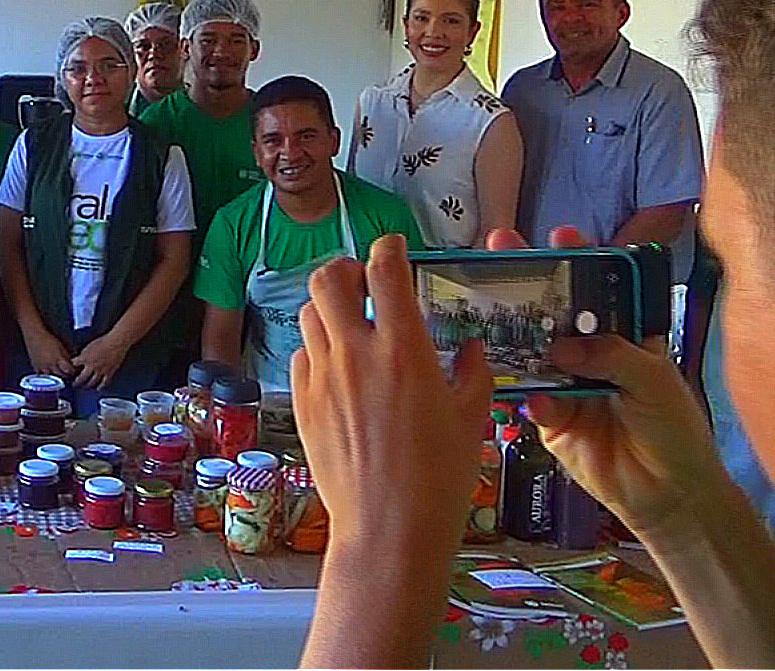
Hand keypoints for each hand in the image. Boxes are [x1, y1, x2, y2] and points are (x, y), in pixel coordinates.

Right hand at [20, 325, 75, 377]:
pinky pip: (42, 376)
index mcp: (59, 358)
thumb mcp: (61, 345)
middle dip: (67, 375)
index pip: (69, 369)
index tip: (75, 370)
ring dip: (57, 378)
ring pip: (52, 378)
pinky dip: (46, 377)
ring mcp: (43, 367)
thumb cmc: (48, 338)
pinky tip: (49, 375)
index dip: (73, 371)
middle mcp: (51, 364)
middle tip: (69, 374)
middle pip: (62, 375)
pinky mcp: (36, 367)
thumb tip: (72, 360)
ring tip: (60, 376)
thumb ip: (67, 354)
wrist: (35, 335)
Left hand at [71, 332, 132, 389]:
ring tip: (85, 387)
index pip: (74, 366)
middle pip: (81, 378)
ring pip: (92, 382)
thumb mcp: (89, 346)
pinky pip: (104, 383)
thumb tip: (78, 359)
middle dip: (77, 382)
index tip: (71, 372)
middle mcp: (92, 366)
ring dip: (87, 386)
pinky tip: (98, 388)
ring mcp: (101, 370)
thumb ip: (83, 354)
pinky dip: (100, 386)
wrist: (116, 342)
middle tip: (75, 384)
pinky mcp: (109, 372)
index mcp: (85, 358)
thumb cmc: (104, 341)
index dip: (71, 369)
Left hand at [290, 234, 490, 554]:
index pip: (385, 268)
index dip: (388, 247)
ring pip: (309, 314)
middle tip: (364, 283)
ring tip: (351, 324)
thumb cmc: (438, 478)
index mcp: (404, 349)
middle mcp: (356, 354)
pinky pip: (300, 356)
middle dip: (346, 269)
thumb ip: (474, 370)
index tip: (394, 248)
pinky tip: (338, 368)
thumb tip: (472, 346)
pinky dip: (317, 349)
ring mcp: (323, 378)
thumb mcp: (472, 417)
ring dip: (330, 308)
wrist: (389, 528)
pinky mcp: (302, 403)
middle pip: (328, 278)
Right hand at [485, 226, 734, 539]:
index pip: (598, 289)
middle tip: (500, 248)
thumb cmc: (675, 428)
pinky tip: (535, 396)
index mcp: (622, 335)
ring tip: (488, 308)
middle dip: (526, 281)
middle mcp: (589, 354)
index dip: (577, 261)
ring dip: (511, 331)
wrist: (669, 494)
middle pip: (553, 312)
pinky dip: (528, 395)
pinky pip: (530, 399)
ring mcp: (565, 384)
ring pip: (532, 350)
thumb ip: (611, 355)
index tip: (559, 236)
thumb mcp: (654, 380)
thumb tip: (561, 347)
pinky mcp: (550, 419)